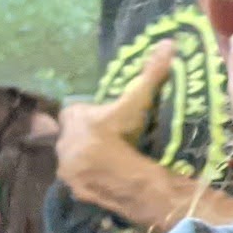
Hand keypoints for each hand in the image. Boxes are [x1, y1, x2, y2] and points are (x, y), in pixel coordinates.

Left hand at [54, 46, 197, 226]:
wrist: (122, 177)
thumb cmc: (125, 135)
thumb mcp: (137, 102)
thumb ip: (150, 74)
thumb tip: (169, 42)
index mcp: (74, 119)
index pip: (75, 111)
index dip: (90, 114)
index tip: (108, 119)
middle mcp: (63, 143)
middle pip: (74, 136)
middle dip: (88, 137)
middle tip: (113, 141)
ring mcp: (67, 169)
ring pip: (75, 159)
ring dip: (89, 159)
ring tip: (112, 162)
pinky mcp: (75, 190)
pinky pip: (81, 182)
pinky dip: (92, 180)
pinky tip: (110, 180)